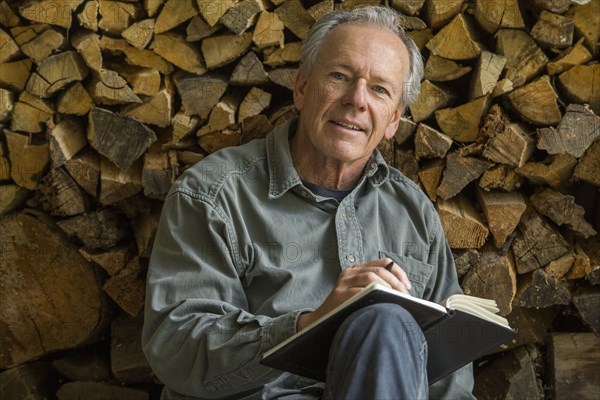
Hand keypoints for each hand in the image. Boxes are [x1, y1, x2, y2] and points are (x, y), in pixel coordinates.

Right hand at [296, 258, 411, 330]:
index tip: (407, 286)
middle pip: (379, 270)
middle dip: (396, 283)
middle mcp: (350, 272)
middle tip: (406, 296)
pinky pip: (360, 291)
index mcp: (358, 269)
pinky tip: (383, 303)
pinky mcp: (339, 294)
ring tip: (397, 300)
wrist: (322, 320)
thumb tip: (403, 292)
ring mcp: (343, 282)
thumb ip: (377, 287)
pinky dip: (374, 295)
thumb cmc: (347, 308)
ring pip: (371, 277)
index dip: (398, 272)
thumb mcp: (362, 293)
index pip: (384, 263)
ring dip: (388, 288)